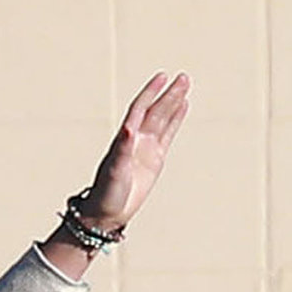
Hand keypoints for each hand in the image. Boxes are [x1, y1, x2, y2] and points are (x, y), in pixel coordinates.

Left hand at [80, 70, 190, 232]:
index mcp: (124, 138)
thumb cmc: (106, 192)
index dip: (150, 92)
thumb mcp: (114, 170)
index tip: (162, 77)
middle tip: (184, 77)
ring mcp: (146, 148)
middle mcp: (136, 139)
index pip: (139, 109)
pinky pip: (168, 134)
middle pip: (155, 111)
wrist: (108, 214)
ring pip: (163, 119)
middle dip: (169, 94)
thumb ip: (123, 147)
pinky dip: (175, 120)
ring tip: (185, 84)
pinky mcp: (155, 159)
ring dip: (174, 102)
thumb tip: (129, 126)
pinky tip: (183, 106)